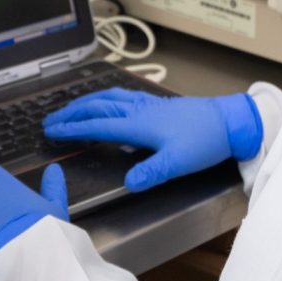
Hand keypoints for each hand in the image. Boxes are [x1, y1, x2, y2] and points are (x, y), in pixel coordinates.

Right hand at [43, 88, 261, 192]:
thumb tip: (128, 184)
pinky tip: (109, 104)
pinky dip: (106, 98)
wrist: (230, 121)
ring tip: (72, 109)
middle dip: (71, 113)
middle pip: (97, 107)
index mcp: (138, 124)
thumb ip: (151, 172)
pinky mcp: (158, 104)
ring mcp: (148, 104)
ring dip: (86, 103)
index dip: (72, 129)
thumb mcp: (178, 162)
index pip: (97, 126)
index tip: (52, 131)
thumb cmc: (205, 140)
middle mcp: (139, 110)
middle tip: (51, 120)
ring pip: (109, 98)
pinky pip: (123, 96)